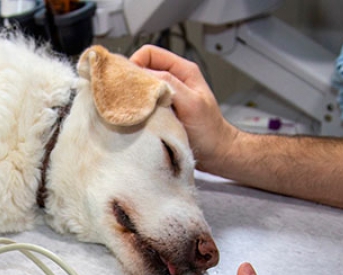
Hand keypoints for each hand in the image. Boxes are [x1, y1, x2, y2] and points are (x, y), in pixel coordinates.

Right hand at [129, 45, 238, 169]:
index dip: (135, 63)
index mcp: (183, 70)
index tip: (128, 82)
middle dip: (132, 81)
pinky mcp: (162, 110)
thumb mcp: (192, 104)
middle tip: (127, 98)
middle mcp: (173, 79)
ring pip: (142, 87)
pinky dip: (138, 109)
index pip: (149, 53)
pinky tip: (138, 118)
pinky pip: (144, 103)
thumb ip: (171, 85)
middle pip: (142, 68)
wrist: (215, 153)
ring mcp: (166, 95)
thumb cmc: (209, 130)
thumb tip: (145, 75)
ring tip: (134, 109)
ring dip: (135, 97)